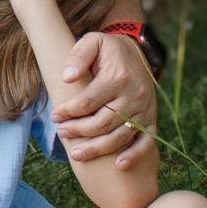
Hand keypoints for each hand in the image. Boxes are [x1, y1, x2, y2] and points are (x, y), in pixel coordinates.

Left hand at [55, 30, 155, 167]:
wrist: (136, 52)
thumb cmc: (108, 50)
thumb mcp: (92, 41)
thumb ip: (78, 56)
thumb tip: (67, 77)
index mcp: (117, 77)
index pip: (89, 101)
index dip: (69, 111)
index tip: (55, 117)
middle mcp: (134, 95)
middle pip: (103, 122)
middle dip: (80, 131)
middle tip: (62, 134)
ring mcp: (144, 109)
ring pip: (120, 135)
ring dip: (98, 149)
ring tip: (77, 155)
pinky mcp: (151, 119)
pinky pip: (146, 141)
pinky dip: (135, 155)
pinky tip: (119, 166)